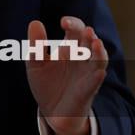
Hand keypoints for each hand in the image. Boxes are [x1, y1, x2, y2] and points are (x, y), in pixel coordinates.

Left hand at [25, 16, 107, 134]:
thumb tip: (35, 23)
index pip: (76, 30)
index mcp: (70, 47)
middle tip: (85, 30)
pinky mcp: (88, 90)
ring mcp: (87, 73)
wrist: (51, 111)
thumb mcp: (36, 64)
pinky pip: (95, 82)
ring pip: (98, 59)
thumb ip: (36, 45)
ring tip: (96, 43)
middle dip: (88, 35)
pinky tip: (99, 72)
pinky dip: (97, 77)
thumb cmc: (46, 84)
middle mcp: (82, 57)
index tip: (64, 22)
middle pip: (89, 41)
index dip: (73, 24)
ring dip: (99, 51)